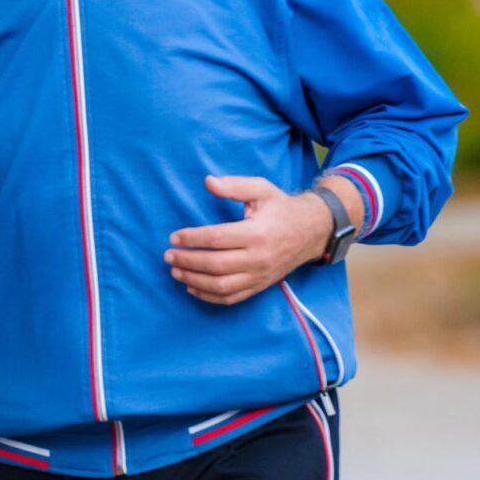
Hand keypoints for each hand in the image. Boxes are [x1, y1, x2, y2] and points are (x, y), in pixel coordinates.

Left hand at [163, 176, 333, 305]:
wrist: (311, 232)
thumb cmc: (281, 208)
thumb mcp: (261, 189)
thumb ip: (234, 185)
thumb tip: (208, 182)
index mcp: (257, 233)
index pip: (217, 239)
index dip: (193, 239)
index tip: (174, 237)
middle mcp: (259, 258)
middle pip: (216, 265)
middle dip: (188, 261)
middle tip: (168, 255)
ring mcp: (259, 275)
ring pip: (222, 286)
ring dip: (194, 280)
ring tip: (175, 271)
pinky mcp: (260, 286)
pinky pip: (232, 297)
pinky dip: (209, 296)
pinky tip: (192, 287)